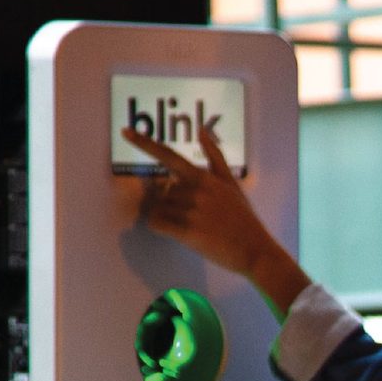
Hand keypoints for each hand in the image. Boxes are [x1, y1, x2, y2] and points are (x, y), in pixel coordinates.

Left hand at [123, 125, 307, 314]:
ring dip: (165, 217)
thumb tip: (202, 130)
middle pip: (161, 191)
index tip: (125, 132)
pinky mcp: (188, 233)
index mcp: (204, 178)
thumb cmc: (244, 218)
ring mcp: (192, 212)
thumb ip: (214, 156)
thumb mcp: (231, 183)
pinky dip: (158, 227)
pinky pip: (157, 224)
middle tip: (190, 216)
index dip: (145, 144)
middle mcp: (196, 191)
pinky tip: (173, 231)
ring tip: (188, 226)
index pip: (169, 155)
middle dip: (168, 202)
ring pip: (158, 208)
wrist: (256, 250)